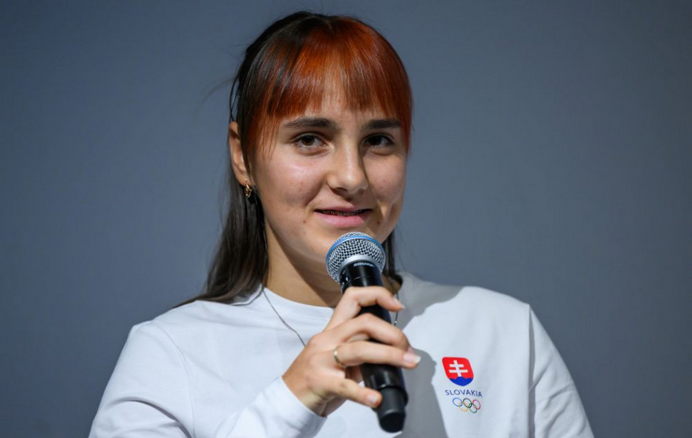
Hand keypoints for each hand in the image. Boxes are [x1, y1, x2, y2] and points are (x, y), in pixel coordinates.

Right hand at [282, 286, 419, 416]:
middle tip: (408, 349)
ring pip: (359, 350)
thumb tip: (393, 353)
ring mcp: (321, 360)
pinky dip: (363, 393)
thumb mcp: (337, 357)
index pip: (353, 298)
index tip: (397, 305)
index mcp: (332, 330)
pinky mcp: (320, 382)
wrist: (289, 399)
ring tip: (408, 363)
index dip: (377, 295)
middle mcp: (326, 339)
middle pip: (363, 323)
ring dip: (389, 355)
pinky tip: (375, 398)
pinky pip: (345, 386)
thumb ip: (360, 351)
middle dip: (392, 334)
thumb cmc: (317, 378)